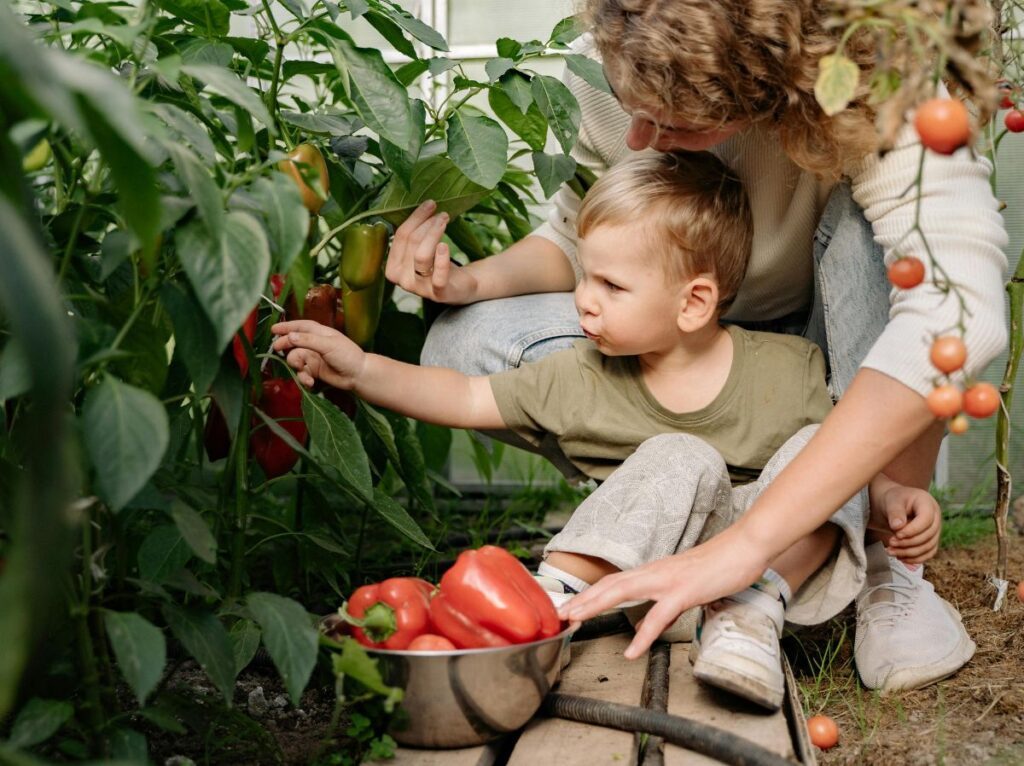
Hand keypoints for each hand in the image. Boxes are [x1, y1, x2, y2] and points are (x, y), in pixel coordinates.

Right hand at [271, 320, 364, 390]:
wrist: (358, 375)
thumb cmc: (347, 355)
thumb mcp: (328, 345)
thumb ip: (308, 340)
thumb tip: (289, 336)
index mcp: (320, 333)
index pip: (300, 326)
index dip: (287, 326)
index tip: (274, 329)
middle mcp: (314, 344)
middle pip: (294, 342)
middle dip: (285, 345)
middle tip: (277, 349)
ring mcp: (314, 358)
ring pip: (295, 359)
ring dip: (297, 366)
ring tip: (304, 371)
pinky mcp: (314, 371)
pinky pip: (301, 373)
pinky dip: (303, 378)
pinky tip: (310, 382)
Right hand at [384, 201, 478, 303]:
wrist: (459, 285)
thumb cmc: (437, 263)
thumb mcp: (421, 247)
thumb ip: (414, 231)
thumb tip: (418, 202)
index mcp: (392, 267)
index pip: (400, 236)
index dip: (415, 218)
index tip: (430, 204)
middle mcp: (402, 279)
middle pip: (411, 243)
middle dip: (427, 223)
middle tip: (441, 213)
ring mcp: (419, 289)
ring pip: (422, 256)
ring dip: (434, 234)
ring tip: (446, 221)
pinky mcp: (438, 293)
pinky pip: (438, 276)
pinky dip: (441, 259)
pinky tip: (445, 245)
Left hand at [558, 524, 769, 658]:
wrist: (745, 548)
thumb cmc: (720, 566)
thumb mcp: (686, 585)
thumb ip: (665, 602)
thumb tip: (650, 620)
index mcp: (654, 571)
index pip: (615, 581)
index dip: (590, 593)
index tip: (571, 606)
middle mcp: (655, 572)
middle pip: (609, 584)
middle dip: (582, 599)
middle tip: (561, 614)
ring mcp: (668, 581)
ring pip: (622, 591)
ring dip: (596, 605)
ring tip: (577, 620)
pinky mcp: (684, 592)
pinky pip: (658, 616)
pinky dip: (642, 636)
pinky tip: (631, 651)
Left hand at [871, 480, 941, 564]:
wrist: (893, 506)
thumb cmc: (893, 501)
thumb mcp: (892, 502)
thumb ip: (895, 513)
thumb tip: (897, 527)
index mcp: (927, 503)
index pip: (926, 520)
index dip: (912, 530)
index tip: (897, 534)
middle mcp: (935, 517)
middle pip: (928, 535)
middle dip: (908, 543)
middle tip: (890, 543)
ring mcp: (935, 530)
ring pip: (928, 547)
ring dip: (909, 553)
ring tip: (890, 551)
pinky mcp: (931, 540)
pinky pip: (928, 553)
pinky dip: (915, 558)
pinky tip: (900, 557)